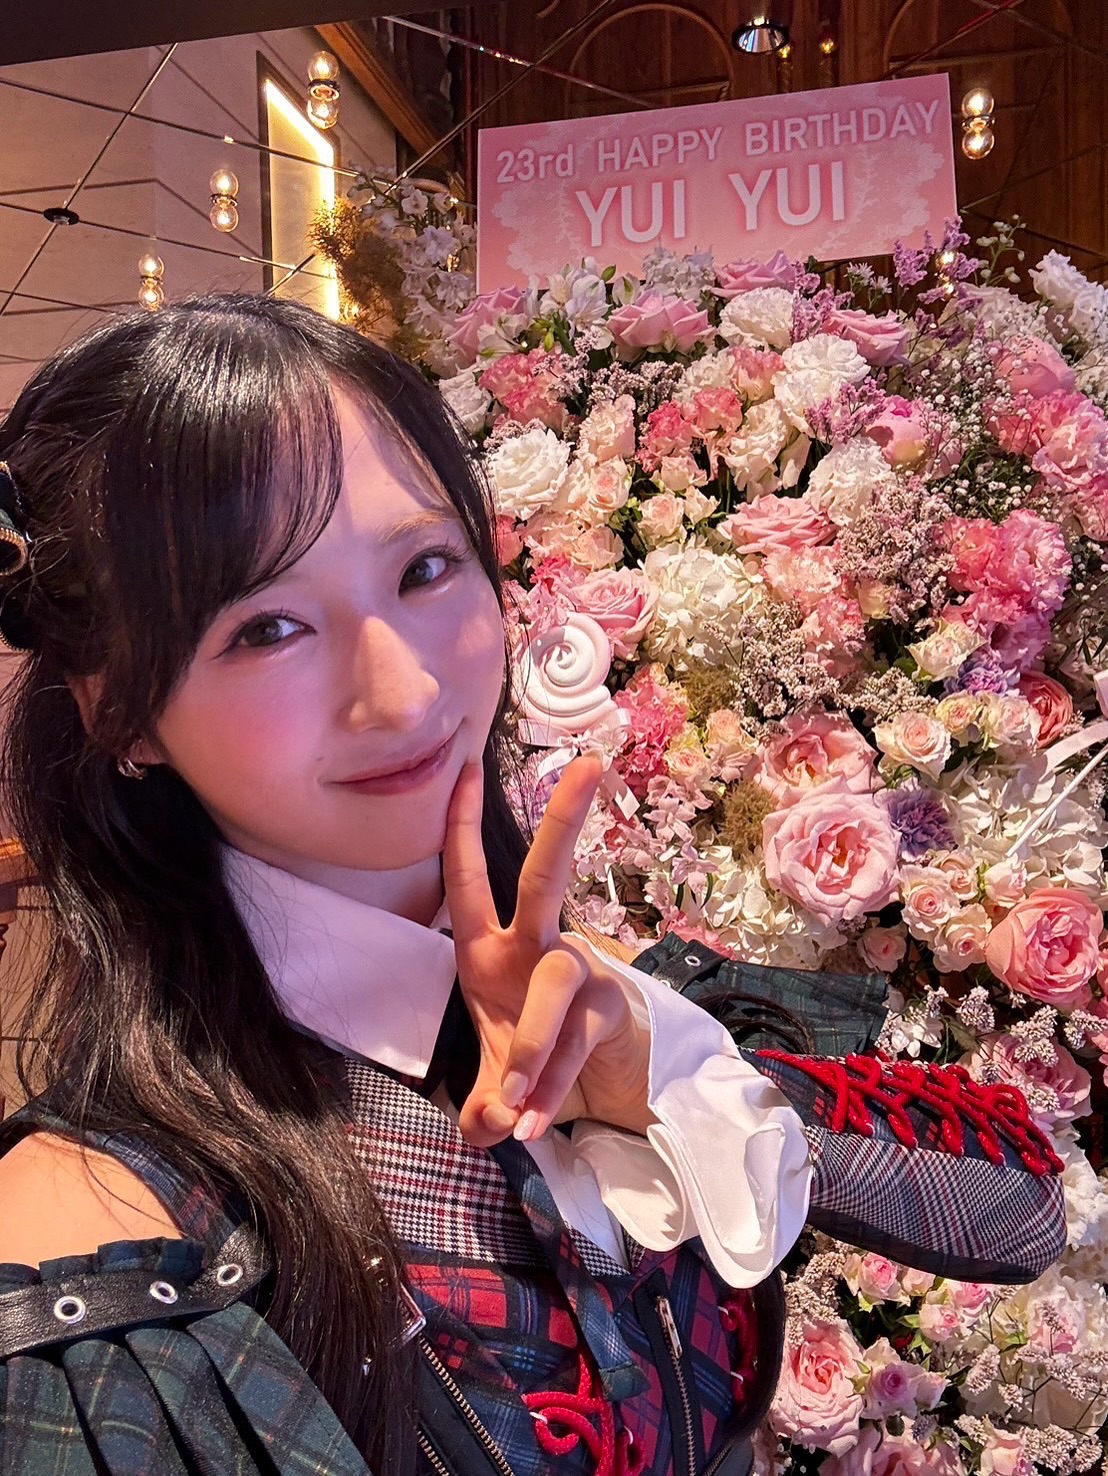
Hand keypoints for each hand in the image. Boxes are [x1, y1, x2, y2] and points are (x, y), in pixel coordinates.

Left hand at [442, 754, 651, 1148]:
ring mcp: (579, 970)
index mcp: (489, 947)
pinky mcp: (608, 1006)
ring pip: (552, 984)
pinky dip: (551, 1084)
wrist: (597, 1088)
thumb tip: (485, 1128)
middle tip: (588, 764)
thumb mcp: (494, 1080)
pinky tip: (534, 1123)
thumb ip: (481, 1103)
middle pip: (546, 876)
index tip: (463, 768)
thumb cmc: (534, 1056)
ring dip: (529, 1046)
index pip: (468, 879)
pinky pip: (576, 1038)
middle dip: (563, 821)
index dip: (461, 826)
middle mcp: (536, 946)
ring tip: (513, 1108)